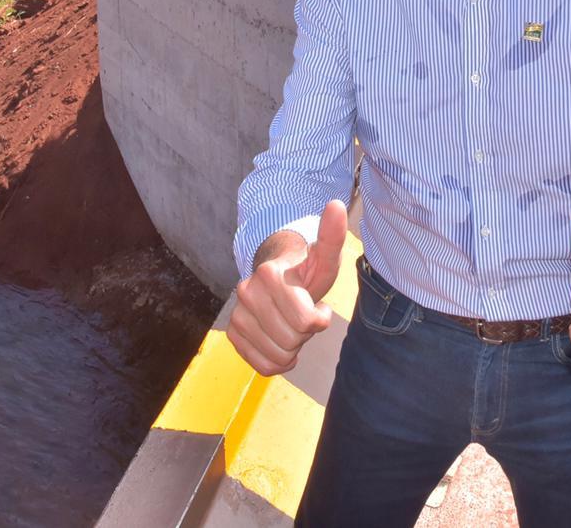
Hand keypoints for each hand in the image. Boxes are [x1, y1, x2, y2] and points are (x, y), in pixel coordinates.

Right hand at [227, 200, 346, 374]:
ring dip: (292, 347)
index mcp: (269, 274)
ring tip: (290, 324)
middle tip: (302, 313)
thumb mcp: (324, 257)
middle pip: (291, 341)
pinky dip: (277, 360)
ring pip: (277, 356)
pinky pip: (262, 366)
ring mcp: (237, 313)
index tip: (317, 305)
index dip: (319, 320)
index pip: (306, 323)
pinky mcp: (233, 332)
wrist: (279, 278)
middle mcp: (246, 291)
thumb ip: (331, 236)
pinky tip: (280, 340)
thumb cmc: (306, 270)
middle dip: (304, 333)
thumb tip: (337, 205)